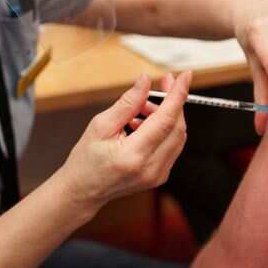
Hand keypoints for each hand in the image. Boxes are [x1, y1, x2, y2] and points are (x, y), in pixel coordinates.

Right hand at [58, 71, 190, 213]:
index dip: (177, 95)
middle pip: (177, 126)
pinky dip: (163, 129)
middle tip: (163, 83)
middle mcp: (150, 168)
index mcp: (134, 155)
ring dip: (167, 115)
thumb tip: (145, 81)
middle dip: (174, 101)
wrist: (83, 190)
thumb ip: (127, 102)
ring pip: (177, 135)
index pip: (166, 120)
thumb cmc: (87, 159)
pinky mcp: (160, 176)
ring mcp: (158, 175)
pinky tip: (144, 125)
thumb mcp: (101, 125)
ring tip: (141, 109)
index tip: (184, 76)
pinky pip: (172, 145)